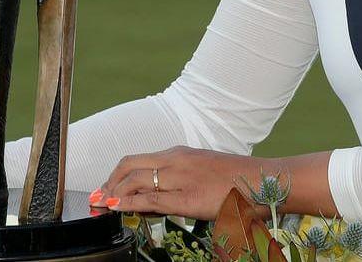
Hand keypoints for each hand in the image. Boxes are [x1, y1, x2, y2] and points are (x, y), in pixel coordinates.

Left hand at [90, 146, 270, 221]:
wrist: (264, 181)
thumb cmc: (238, 181)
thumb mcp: (203, 174)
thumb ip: (178, 182)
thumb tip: (154, 197)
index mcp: (180, 153)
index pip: (138, 160)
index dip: (116, 175)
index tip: (104, 189)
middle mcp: (177, 159)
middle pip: (129, 165)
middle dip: (108, 182)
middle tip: (97, 199)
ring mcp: (181, 176)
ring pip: (135, 179)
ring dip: (113, 193)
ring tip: (102, 207)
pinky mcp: (188, 197)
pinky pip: (151, 198)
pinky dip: (129, 203)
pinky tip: (117, 208)